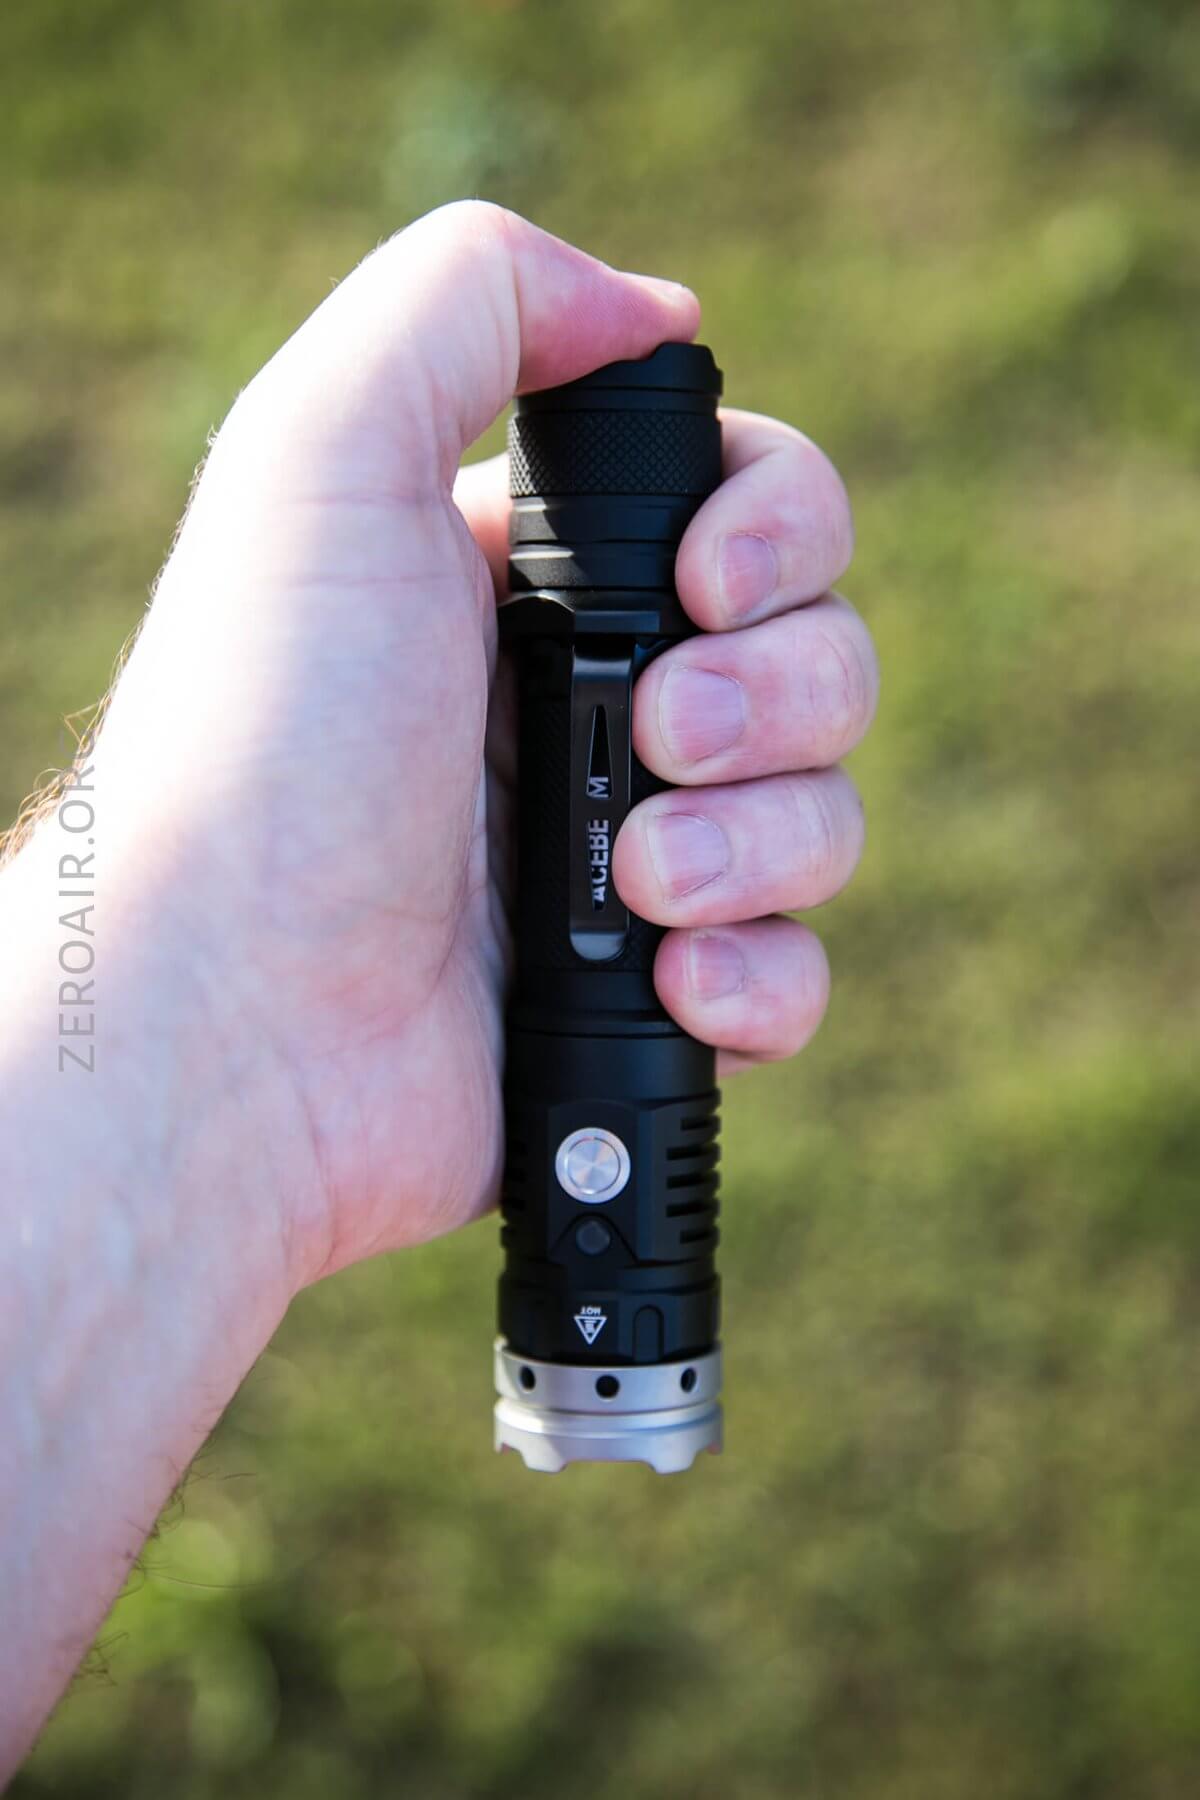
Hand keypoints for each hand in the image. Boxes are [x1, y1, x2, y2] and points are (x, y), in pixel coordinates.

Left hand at [94, 202, 875, 1291]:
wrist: (233, 1021)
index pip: (752, 511)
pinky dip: (758, 976)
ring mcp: (629, 859)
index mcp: (531, 585)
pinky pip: (795, 972)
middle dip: (775, 693)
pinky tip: (667, 978)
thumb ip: (472, 301)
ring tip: (638, 880)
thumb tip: (654, 311)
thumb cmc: (267, 743)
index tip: (701, 583)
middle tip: (653, 736)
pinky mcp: (650, 999)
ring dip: (760, 840)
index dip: (776, 532)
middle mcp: (590, 712)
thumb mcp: (319, 453)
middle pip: (821, 657)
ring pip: (825, 815)